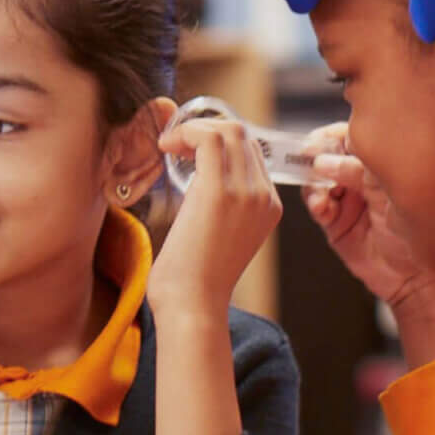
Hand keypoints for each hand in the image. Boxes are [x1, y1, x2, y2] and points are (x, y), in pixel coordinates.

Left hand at [148, 117, 280, 320]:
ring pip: (228, 130)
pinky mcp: (219, 193)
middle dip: (205, 129)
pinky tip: (166, 147)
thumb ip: (220, 204)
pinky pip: (207, 138)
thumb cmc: (195, 277)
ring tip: (170, 146)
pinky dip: (184, 133)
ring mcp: (246, 193)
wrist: (192, 304)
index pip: (250, 151)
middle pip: (242, 134)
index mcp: (268, 206)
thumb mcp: (219, 233)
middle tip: (176, 145)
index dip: (217, 140)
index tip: (187, 150)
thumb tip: (197, 177)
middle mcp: (264, 196)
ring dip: (193, 129)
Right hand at [299, 128, 434, 308]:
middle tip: (312, 160)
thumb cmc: (419, 228)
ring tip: (323, 191)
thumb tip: (327, 159)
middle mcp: (358, 178)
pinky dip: (316, 204)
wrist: (418, 273)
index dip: (331, 137)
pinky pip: (318, 207)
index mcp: (377, 163)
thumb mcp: (392, 190)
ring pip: (316, 181)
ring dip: (314, 183)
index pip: (348, 138)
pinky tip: (324, 207)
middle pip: (326, 157)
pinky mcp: (334, 223)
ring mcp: (345, 200)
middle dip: (315, 157)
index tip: (319, 140)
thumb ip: (360, 171)